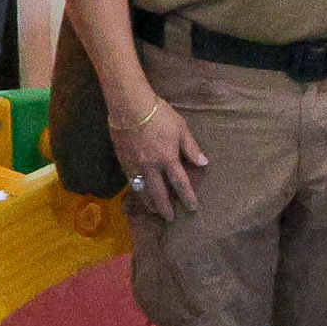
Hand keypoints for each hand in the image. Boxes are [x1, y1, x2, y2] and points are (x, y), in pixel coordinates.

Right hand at [115, 89, 209, 218]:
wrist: (129, 107)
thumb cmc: (159, 115)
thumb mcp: (181, 129)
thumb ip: (191, 148)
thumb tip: (204, 163)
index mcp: (168, 159)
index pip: (180, 184)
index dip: (187, 197)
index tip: (192, 207)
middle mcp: (151, 167)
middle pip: (159, 193)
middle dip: (166, 207)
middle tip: (170, 218)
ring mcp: (135, 166)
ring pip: (143, 190)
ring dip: (150, 202)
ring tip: (154, 210)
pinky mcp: (123, 161)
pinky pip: (131, 181)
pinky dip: (137, 190)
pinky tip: (139, 193)